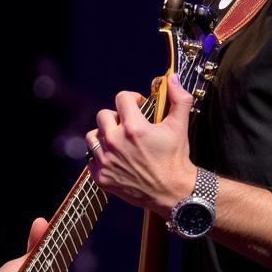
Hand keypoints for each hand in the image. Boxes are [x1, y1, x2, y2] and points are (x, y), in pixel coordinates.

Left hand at [87, 73, 196, 215]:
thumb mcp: (180, 126)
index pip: (121, 98)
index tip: (139, 106)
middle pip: (103, 114)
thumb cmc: (176, 158)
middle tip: (128, 125)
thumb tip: (172, 78)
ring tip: (118, 140)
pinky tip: (116, 157)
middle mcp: (116, 142)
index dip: (132, 99)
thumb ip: (178, 98)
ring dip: (104, 134)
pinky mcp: (101, 176)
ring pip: (93, 135)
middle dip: (116, 116)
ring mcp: (106, 160)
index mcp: (134, 128)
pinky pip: (91, 157)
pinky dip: (100, 156)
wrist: (173, 193)